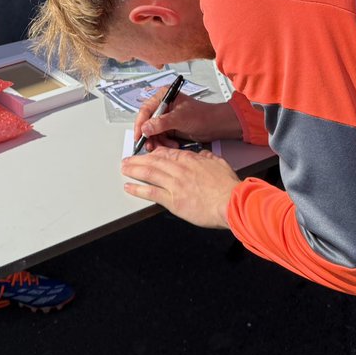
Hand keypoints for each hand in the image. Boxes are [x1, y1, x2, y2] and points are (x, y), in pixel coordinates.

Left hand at [121, 147, 239, 227]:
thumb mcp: (218, 163)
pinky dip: (137, 189)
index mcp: (189, 159)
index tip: (146, 153)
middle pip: (153, 161)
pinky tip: (129, 187)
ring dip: (133, 170)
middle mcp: (179, 169)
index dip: (154, 153)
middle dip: (138, 159)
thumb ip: (207, 158)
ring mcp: (174, 184)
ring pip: (148, 173)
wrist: (231, 201)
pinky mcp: (172, 200)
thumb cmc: (227, 186)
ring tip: (124, 169)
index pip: (166, 153)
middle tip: (128, 159)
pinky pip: (150, 192)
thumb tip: (202, 155)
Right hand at [133, 91, 242, 150]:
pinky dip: (164, 143)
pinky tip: (173, 145)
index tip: (139, 136)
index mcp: (164, 96)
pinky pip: (160, 137)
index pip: (146, 110)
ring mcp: (166, 118)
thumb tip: (145, 128)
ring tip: (165, 147)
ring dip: (158, 141)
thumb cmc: (202, 115)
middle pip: (147, 122)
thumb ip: (161, 123)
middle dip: (149, 135)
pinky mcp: (170, 128)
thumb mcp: (180, 118)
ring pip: (153, 132)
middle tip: (150, 146)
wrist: (215, 125)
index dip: (140, 124)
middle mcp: (163, 106)